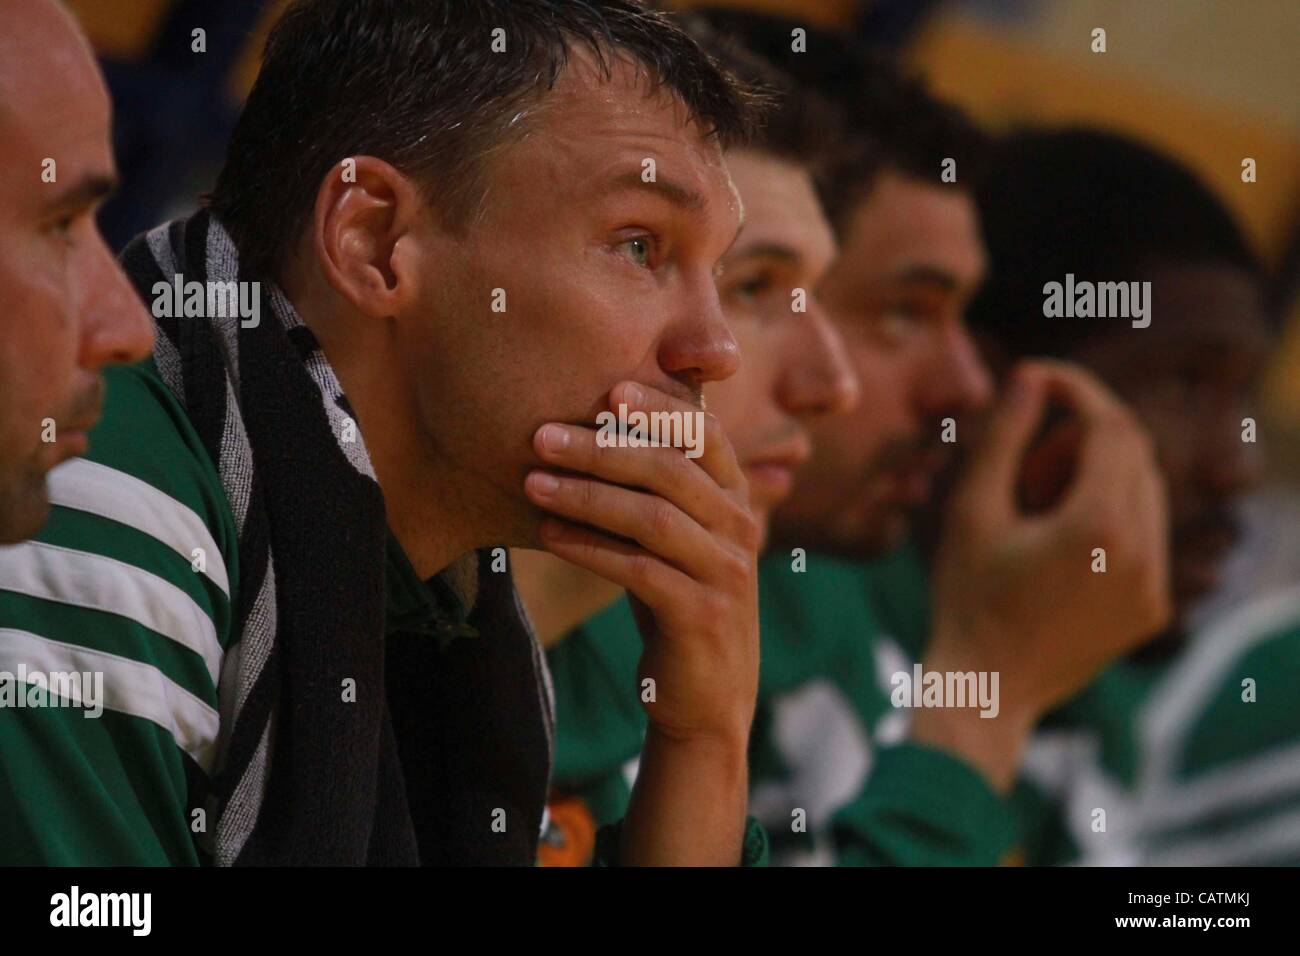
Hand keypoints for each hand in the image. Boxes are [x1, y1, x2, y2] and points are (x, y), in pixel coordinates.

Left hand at [524, 380, 760, 745]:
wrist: (704, 697)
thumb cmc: (677, 603)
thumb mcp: (674, 540)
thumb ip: (657, 491)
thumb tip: (594, 427)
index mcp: (736, 500)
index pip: (705, 436)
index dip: (661, 408)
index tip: (609, 390)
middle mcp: (740, 529)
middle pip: (670, 470)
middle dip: (602, 448)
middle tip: (542, 436)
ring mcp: (726, 573)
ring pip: (651, 517)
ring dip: (586, 495)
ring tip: (532, 482)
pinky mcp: (701, 615)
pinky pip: (637, 570)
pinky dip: (589, 547)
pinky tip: (548, 532)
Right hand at [928, 360, 1170, 727]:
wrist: (985, 690)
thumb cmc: (965, 597)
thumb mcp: (972, 509)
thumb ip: (1005, 436)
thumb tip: (1030, 375)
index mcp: (1099, 524)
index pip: (1109, 425)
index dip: (1075, 390)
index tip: (1037, 378)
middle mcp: (1143, 552)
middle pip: (1132, 453)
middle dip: (1080, 438)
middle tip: (1023, 465)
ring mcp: (1154, 584)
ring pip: (1143, 491)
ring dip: (1094, 477)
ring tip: (1033, 509)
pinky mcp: (1152, 607)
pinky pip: (1145, 535)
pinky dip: (1107, 517)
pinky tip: (1054, 543)